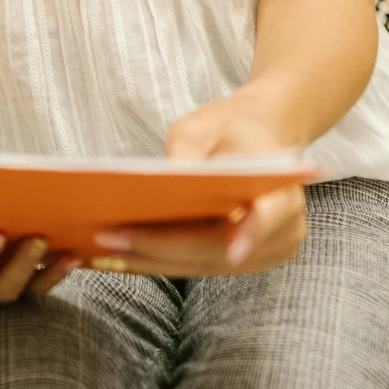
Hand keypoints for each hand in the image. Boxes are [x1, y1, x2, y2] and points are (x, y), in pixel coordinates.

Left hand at [91, 93, 308, 276]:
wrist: (259, 134)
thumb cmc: (232, 125)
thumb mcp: (205, 123)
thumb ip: (187, 149)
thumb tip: (160, 183)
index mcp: (282, 189)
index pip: (269, 216)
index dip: (251, 234)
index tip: (232, 250)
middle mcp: (283, 229)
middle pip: (221, 249)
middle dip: (164, 247)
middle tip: (112, 239)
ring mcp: (266, 251)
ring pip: (206, 265)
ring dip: (156, 260)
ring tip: (106, 249)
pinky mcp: (245, 260)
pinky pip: (202, 265)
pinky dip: (163, 261)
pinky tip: (125, 254)